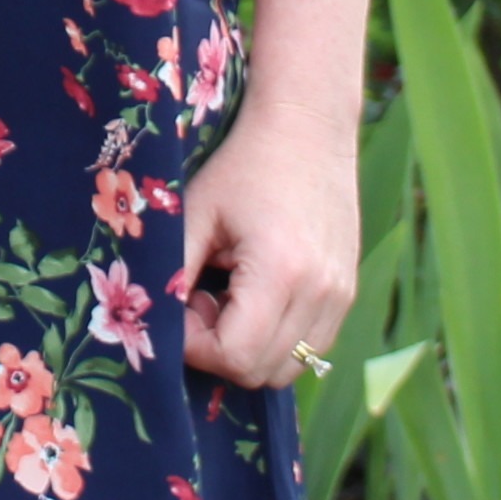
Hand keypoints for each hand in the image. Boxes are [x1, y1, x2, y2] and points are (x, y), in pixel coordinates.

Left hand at [178, 96, 359, 391]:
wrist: (308, 127)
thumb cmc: (244, 164)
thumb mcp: (196, 212)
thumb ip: (173, 272)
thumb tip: (154, 323)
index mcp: (282, 271)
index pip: (236, 356)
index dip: (195, 346)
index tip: (177, 309)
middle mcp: (322, 293)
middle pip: (262, 372)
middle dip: (218, 350)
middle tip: (198, 300)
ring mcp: (341, 296)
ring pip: (289, 367)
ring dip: (249, 348)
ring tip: (226, 295)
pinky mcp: (347, 293)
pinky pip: (310, 347)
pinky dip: (276, 338)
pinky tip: (254, 294)